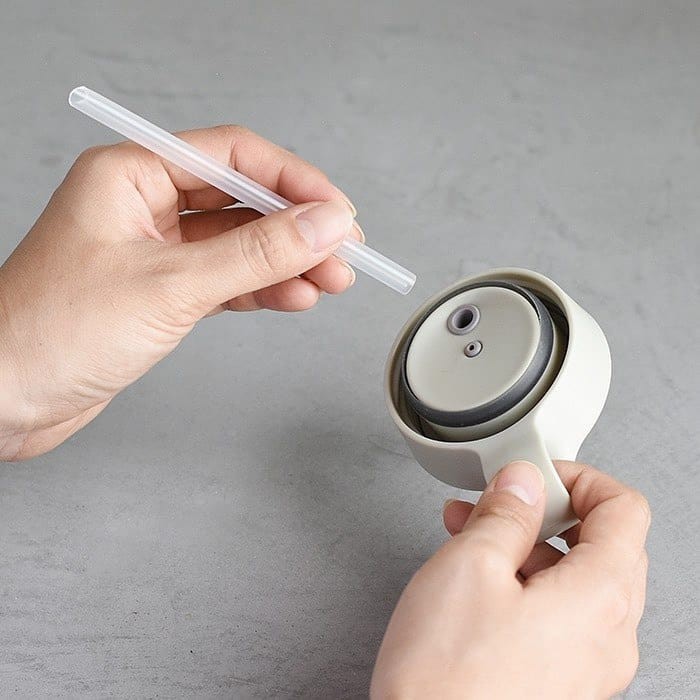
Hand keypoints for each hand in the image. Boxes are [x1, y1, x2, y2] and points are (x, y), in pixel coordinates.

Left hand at [0, 126, 360, 459]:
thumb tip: (323, 226)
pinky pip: (226, 279)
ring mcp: (155, 251)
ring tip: (330, 281)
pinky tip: (294, 296)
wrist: (3, 400)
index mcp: (131, 176)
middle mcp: (144, 205)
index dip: (293, 182)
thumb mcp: (171, 286)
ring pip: (239, 244)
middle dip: (296, 228)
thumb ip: (255, 254)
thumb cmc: (52, 332)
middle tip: (343, 253)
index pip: (233, 157)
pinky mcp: (162, 293)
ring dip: (287, 261)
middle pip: (242, 200)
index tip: (337, 213)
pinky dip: (262, 288)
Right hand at [371, 461, 649, 698]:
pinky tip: (479, 576)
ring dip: (528, 545)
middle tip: (499, 500)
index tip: (536, 475)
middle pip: (605, 543)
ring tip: (471, 534)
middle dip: (547, 511)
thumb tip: (523, 481)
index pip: (625, 509)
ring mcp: (589, 664)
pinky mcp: (562, 680)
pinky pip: (560, 613)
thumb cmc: (447, 680)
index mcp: (599, 599)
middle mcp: (608, 637)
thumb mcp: (470, 566)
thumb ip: (506, 512)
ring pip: (577, 578)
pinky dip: (526, 581)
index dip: (579, 479)